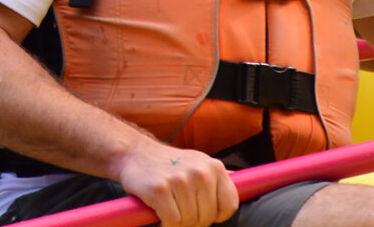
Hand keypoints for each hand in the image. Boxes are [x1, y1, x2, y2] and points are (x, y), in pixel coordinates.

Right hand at [112, 142, 237, 226]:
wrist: (133, 153)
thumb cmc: (168, 164)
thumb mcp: (198, 163)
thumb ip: (218, 179)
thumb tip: (239, 190)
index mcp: (214, 167)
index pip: (229, 206)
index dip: (215, 214)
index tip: (201, 210)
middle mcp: (201, 172)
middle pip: (207, 217)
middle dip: (193, 220)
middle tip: (179, 208)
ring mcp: (180, 180)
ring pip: (189, 221)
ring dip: (177, 222)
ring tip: (168, 207)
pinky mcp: (161, 190)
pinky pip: (172, 222)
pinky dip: (165, 224)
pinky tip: (159, 212)